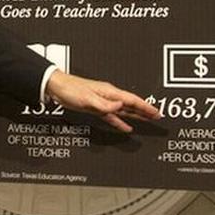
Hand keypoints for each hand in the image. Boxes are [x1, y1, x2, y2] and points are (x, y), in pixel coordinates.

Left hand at [45, 70, 159, 132]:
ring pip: (124, 110)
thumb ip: (105, 105)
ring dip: (136, 115)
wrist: (57, 88)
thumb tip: (120, 107)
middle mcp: (109, 96)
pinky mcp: (96, 108)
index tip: (156, 112)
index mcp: (109, 92)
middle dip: (145, 110)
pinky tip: (126, 126)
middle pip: (131, 104)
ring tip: (148, 120)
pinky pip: (113, 116)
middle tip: (158, 116)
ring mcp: (103, 102)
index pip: (132, 100)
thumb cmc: (70, 89)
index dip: (145, 107)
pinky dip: (120, 121)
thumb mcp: (88, 99)